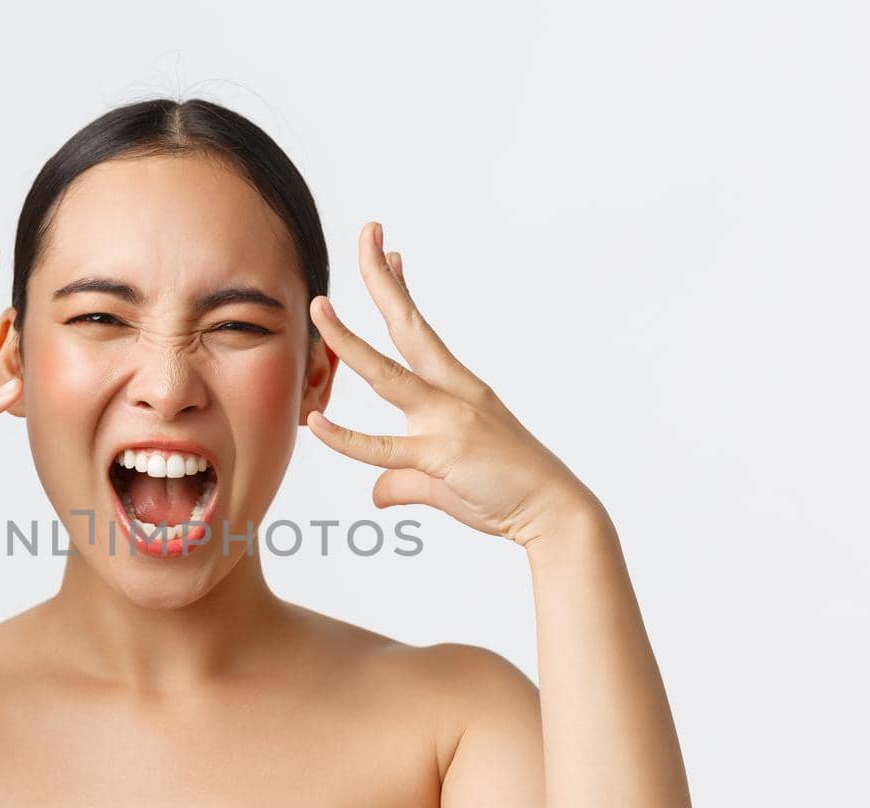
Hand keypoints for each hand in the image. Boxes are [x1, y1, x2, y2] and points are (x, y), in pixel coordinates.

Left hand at [304, 221, 599, 548]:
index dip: (401, 291)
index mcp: (458, 389)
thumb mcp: (443, 480)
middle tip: (368, 232)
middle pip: (408, 327)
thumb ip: (402, 481)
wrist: (552, 514)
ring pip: (388, 374)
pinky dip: (347, 437)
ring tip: (319, 308)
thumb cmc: (504, 493)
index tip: (389, 255)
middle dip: (382, 279)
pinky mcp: (442, 456)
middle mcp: (452, 394)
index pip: (420, 331)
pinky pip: (384, 449)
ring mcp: (448, 421)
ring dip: (349, 340)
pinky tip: (317, 422)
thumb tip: (377, 493)